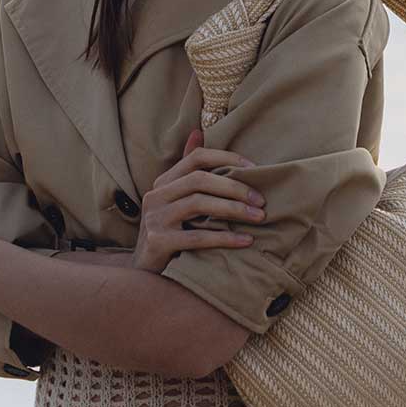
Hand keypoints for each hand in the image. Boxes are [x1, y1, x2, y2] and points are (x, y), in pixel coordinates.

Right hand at [131, 128, 265, 272]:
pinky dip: (224, 238)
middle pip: (199, 179)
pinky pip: (197, 237)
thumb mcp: (176, 200)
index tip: (255, 169)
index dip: (227, 158)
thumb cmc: (169, 233)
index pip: (197, 158)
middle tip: (261, 199)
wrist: (144, 274)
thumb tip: (198, 132)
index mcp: (164, 182)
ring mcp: (154, 218)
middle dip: (234, 187)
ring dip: (233, 209)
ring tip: (258, 217)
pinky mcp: (158, 241)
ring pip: (198, 204)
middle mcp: (156, 195)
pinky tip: (246, 241)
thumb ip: (188, 170)